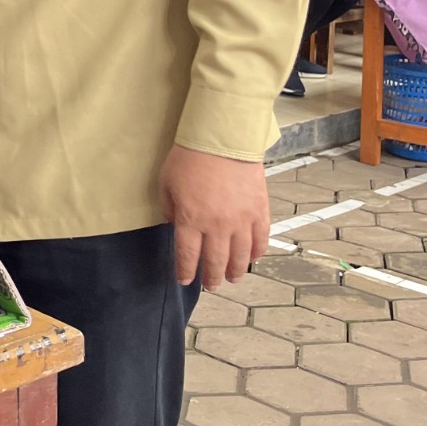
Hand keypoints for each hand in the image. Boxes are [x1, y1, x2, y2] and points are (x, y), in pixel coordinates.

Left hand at [160, 144, 268, 291]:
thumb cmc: (189, 158)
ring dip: (236, 271)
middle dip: (212, 278)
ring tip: (233, 279)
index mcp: (190, 220)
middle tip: (212, 286)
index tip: (185, 280)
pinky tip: (252, 259)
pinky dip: (256, 253)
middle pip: (215, 261)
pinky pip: (260, 240)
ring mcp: (241, 221)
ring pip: (240, 257)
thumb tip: (174, 224)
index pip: (188, 255)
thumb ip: (169, 208)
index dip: (186, 271)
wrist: (223, 139)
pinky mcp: (260, 212)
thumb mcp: (166, 183)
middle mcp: (217, 226)